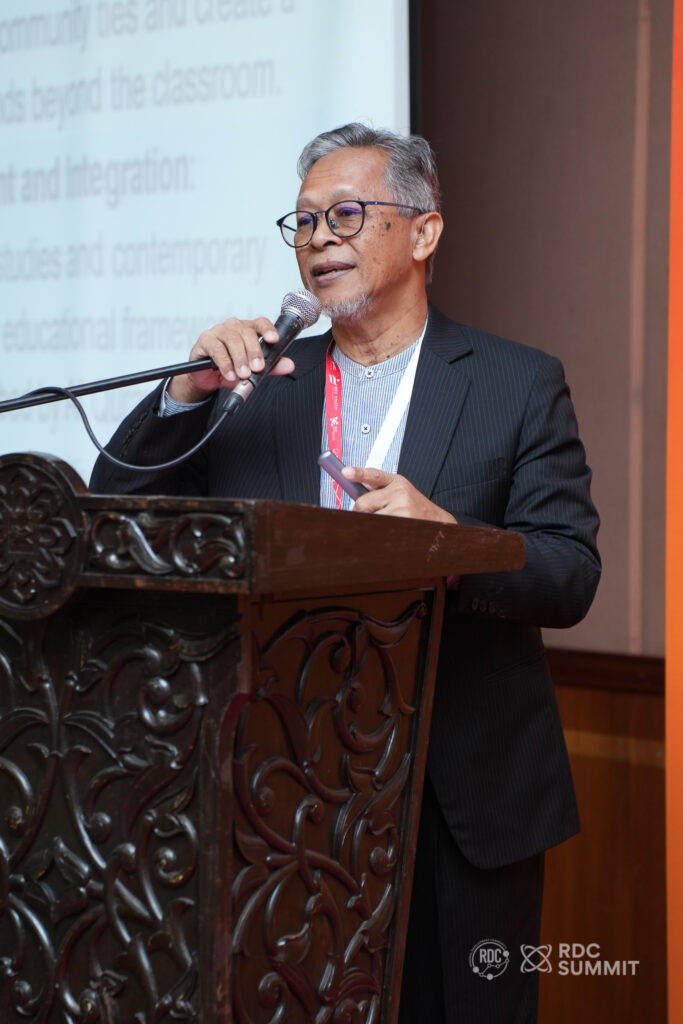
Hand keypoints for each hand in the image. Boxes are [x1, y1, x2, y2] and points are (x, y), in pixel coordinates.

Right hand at [167, 317, 295, 403]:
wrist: (207, 378)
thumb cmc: (231, 369)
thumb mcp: (252, 370)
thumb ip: (271, 367)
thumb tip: (289, 365)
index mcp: (248, 330)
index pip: (260, 323)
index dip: (268, 329)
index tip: (273, 340)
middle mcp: (234, 327)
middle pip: (247, 332)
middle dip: (254, 351)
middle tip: (257, 367)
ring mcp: (219, 331)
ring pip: (232, 340)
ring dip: (239, 359)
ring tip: (243, 374)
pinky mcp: (206, 340)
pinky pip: (217, 349)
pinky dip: (225, 363)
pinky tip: (230, 374)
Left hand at [343, 466, 457, 522]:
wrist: (438, 521)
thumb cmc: (413, 507)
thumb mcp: (399, 492)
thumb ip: (378, 490)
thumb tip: (352, 491)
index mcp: (396, 482)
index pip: (373, 475)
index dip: (358, 473)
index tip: (345, 472)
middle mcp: (399, 492)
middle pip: (363, 502)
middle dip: (360, 512)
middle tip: (366, 515)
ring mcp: (402, 508)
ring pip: (369, 518)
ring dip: (370, 524)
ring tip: (385, 523)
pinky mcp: (403, 522)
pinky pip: (377, 529)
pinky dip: (378, 531)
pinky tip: (390, 531)